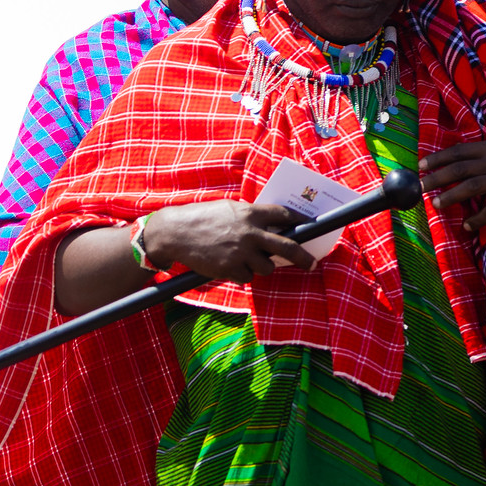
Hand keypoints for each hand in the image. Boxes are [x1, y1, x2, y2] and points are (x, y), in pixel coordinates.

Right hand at [141, 200, 316, 280]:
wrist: (174, 233)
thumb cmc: (202, 218)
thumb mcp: (229, 209)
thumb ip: (251, 216)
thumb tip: (274, 225)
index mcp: (251, 214)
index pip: (285, 215)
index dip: (300, 220)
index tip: (309, 225)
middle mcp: (250, 233)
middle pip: (288, 247)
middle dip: (303, 258)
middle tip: (312, 264)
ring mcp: (241, 252)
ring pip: (267, 267)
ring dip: (261, 266)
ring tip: (246, 259)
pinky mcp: (230, 269)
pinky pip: (247, 277)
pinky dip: (242, 274)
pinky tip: (229, 265)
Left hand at [420, 138, 485, 231]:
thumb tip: (468, 153)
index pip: (458, 151)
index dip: (438, 158)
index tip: (421, 165)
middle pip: (458, 169)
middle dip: (436, 178)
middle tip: (420, 186)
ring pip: (470, 188)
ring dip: (450, 196)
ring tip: (436, 203)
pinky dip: (477, 219)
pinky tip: (467, 225)